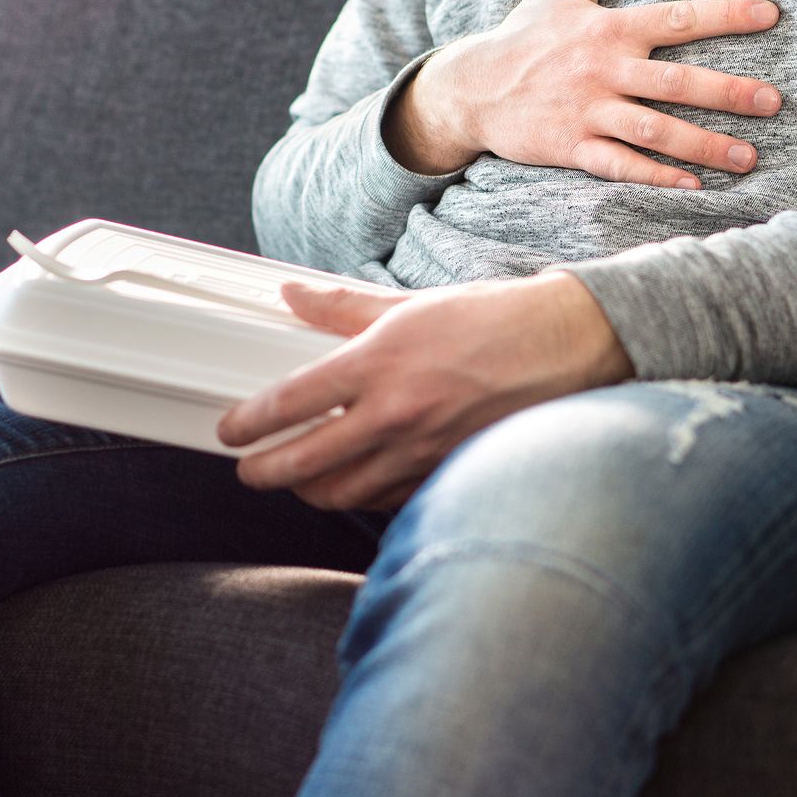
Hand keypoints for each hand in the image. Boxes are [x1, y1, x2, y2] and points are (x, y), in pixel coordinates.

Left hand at [217, 273, 632, 511]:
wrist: (566, 347)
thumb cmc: (490, 320)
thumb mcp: (408, 304)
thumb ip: (342, 306)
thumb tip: (291, 296)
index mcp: (380, 362)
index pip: (292, 402)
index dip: (250, 422)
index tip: (230, 429)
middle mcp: (396, 413)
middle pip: (305, 463)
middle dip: (264, 471)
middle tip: (248, 468)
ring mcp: (423, 451)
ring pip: (342, 492)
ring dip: (309, 490)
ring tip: (296, 478)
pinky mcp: (447, 474)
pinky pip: (387, 500)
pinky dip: (361, 496)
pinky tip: (354, 482)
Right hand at [384, 0, 781, 186]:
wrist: (469, 88)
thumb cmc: (521, 36)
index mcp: (607, 28)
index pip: (676, 18)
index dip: (725, 16)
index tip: (772, 16)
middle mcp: (602, 70)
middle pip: (675, 82)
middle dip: (728, 92)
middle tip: (775, 102)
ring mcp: (586, 111)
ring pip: (654, 130)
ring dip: (704, 144)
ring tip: (750, 157)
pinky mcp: (570, 147)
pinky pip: (619, 165)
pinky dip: (656, 176)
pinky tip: (693, 184)